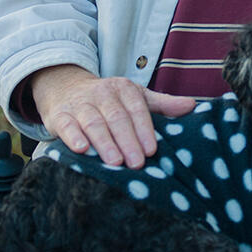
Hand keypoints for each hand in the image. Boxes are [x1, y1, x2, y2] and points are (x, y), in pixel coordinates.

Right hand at [32, 64, 195, 168]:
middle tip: (137, 164)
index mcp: (124, 89)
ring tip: (115, 162)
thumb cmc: (108, 99)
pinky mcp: (59, 116)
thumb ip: (162, 104)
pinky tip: (81, 149)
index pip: (136, 109)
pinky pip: (66, 126)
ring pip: (93, 123)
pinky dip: (73, 137)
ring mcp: (80, 104)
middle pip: (116, 118)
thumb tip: (192, 105)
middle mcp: (102, 94)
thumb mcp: (135, 97)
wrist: (66, 87)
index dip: (144, 129)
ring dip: (104, 143)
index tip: (152, 149)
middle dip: (127, 141)